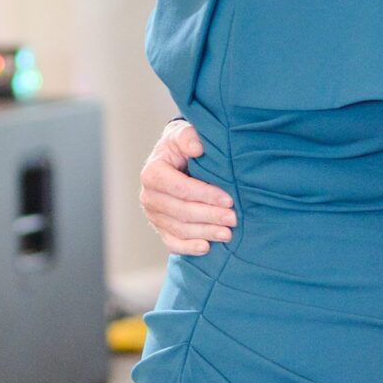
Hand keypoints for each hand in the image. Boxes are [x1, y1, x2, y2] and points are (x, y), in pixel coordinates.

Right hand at [138, 119, 237, 256]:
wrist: (175, 159)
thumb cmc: (182, 146)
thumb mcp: (183, 134)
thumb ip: (188, 137)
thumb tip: (197, 148)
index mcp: (153, 173)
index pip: (181, 188)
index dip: (205, 195)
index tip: (228, 199)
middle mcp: (149, 196)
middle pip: (182, 212)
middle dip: (210, 216)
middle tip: (233, 219)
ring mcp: (153, 215)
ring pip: (180, 229)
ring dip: (205, 233)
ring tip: (228, 234)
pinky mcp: (160, 228)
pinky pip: (173, 243)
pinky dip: (189, 248)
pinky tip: (206, 247)